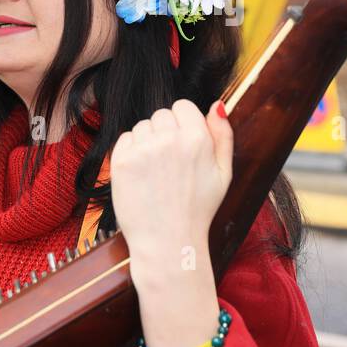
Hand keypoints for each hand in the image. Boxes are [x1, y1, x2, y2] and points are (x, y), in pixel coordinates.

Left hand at [110, 98, 232, 283]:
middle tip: (170, 164)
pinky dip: (131, 152)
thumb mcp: (224, 173)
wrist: (168, 242)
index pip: (183, 106)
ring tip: (156, 172)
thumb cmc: (198, 209)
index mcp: (198, 139)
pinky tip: (141, 174)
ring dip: (148, 142)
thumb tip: (216, 105)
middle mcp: (170, 139)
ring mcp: (143, 150)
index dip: (184, 124)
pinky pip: (125, 139)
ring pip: (143, 126)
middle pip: (162, 115)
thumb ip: (223, 135)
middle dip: (166, 132)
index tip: (184, 145)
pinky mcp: (122, 162)